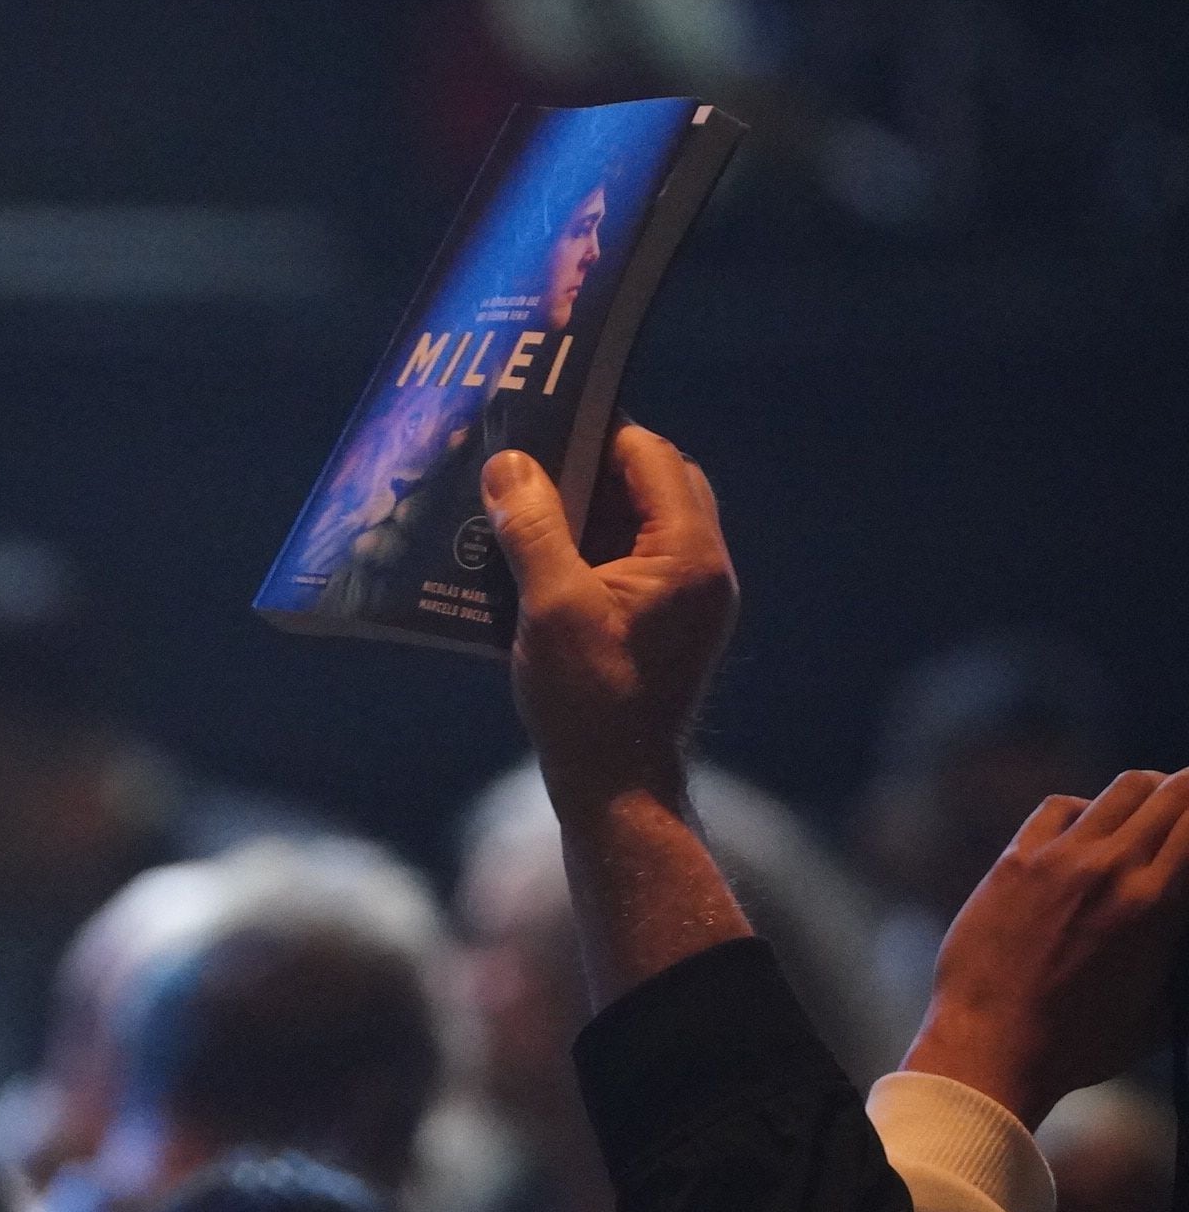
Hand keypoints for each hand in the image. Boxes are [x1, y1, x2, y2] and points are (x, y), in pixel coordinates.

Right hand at [481, 424, 738, 808]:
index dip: (597, 432)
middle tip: (531, 458)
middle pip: (654, 481)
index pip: (651, 456)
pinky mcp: (666, 623)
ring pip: (642, 519)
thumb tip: (509, 463)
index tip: (540, 421)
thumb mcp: (549, 606)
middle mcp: (702, 569)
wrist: (617, 790)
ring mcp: (688, 598)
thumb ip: (532, 527)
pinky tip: (536, 554)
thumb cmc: (588, 701)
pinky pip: (632, 558)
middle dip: (592, 464)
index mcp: (689, 556)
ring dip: (587, 506)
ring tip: (525, 502)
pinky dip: (590, 545)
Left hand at [902, 768, 1188, 1128]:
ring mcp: (1058, 859)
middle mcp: (1111, 869)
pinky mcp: (1014, 860)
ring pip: (1118, 792)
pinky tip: (1088, 821)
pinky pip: (1058, 809)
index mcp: (1156, 905)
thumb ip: (1179, 957)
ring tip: (1155, 796)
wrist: (993, 1042)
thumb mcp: (1160, 1008)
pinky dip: (1084, 807)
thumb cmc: (1082, 1042)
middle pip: (1168, 794)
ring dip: (1146, 789)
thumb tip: (1178, 926)